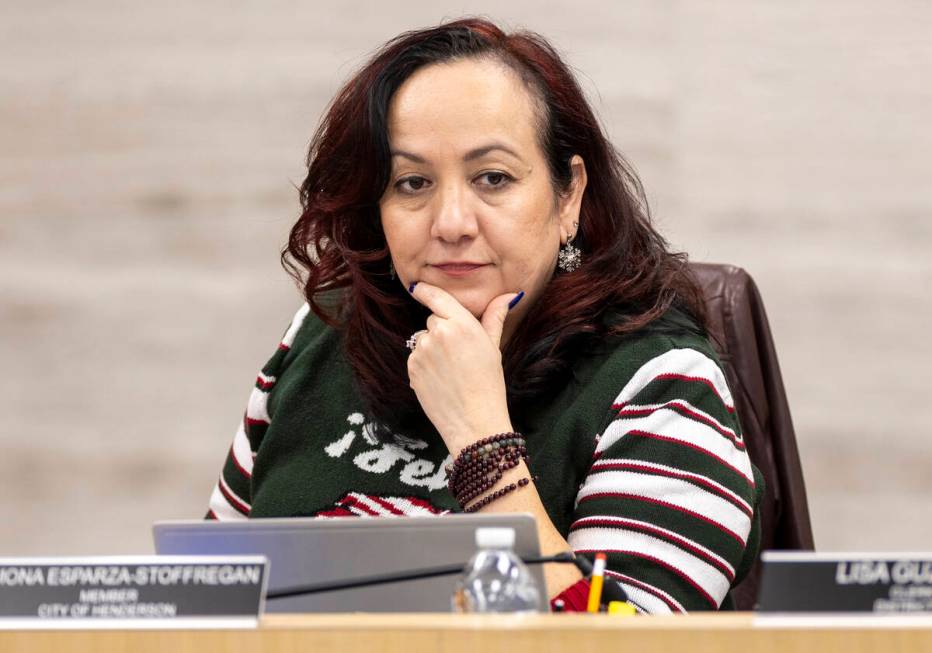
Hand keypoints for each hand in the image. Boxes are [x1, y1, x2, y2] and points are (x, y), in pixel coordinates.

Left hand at [406, 282, 521, 455]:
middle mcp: (439, 333)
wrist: (474, 420)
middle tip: (459, 353)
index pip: (436, 296)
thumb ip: (495, 317)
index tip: (418, 287)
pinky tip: (440, 379)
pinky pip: (415, 357)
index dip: (426, 290)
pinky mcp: (412, 368)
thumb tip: (510, 295)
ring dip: (432, 349)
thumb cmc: (488, 383)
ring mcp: (422, 351)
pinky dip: (424, 365)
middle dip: (442, 330)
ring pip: (423, 339)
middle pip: (433, 320)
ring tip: (451, 370)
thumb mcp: (493, 347)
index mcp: (461, 324)